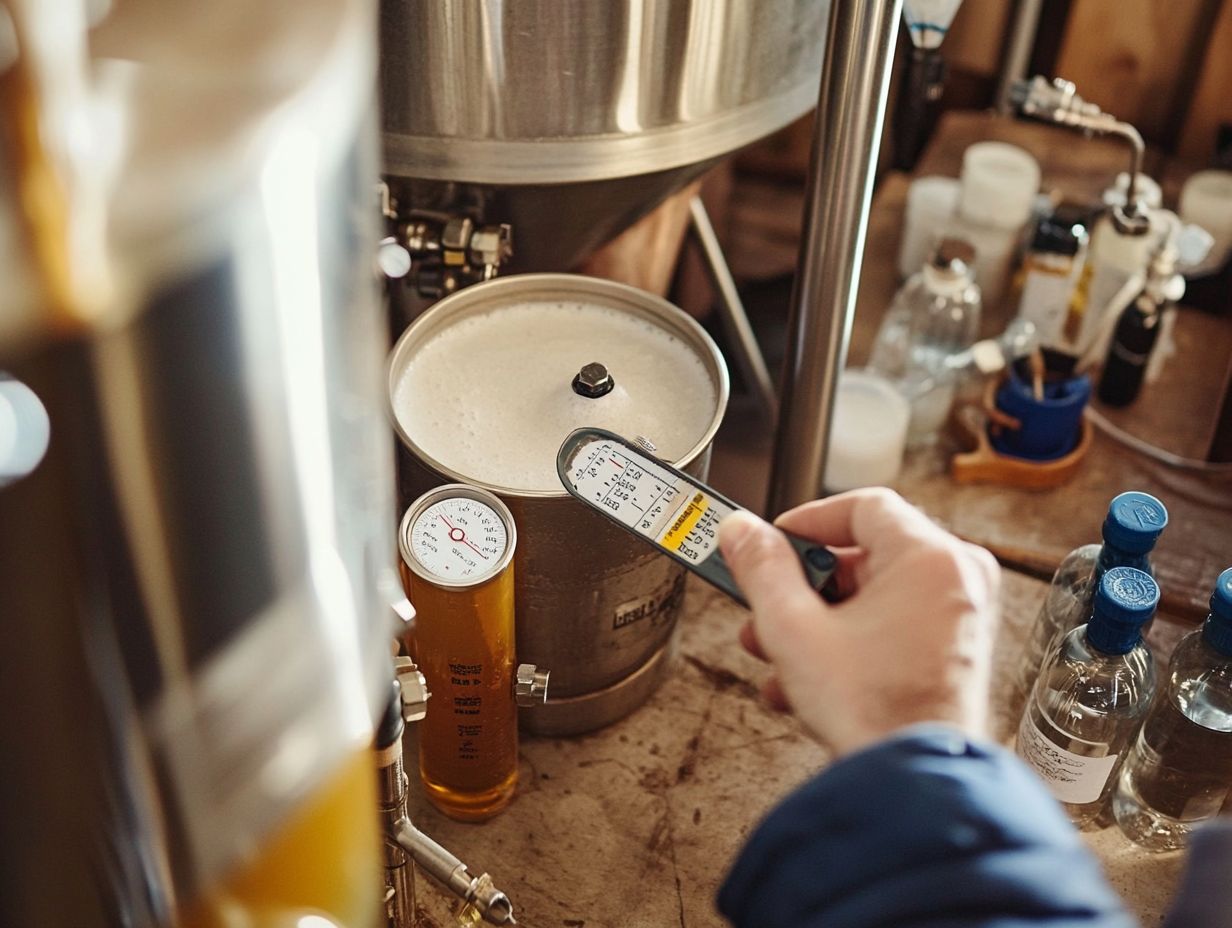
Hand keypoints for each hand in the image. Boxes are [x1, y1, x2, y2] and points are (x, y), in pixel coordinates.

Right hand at [717, 488, 999, 756]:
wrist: (913, 787)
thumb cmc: (873, 712)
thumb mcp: (794, 628)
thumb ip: (762, 568)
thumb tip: (742, 533)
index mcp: (930, 559)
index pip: (862, 506)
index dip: (806, 521)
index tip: (772, 541)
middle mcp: (958, 580)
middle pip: (865, 555)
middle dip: (803, 585)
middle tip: (766, 603)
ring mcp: (963, 618)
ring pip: (875, 596)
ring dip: (817, 620)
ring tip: (777, 651)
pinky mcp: (957, 653)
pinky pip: (894, 627)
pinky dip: (849, 643)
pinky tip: (805, 678)